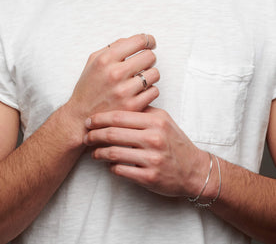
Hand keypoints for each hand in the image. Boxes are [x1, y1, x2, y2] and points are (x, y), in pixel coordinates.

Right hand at [64, 34, 159, 124]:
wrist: (81, 117)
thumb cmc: (89, 87)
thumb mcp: (94, 61)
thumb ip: (114, 47)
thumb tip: (137, 39)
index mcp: (106, 59)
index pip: (139, 41)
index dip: (148, 40)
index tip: (150, 43)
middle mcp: (115, 73)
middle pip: (150, 56)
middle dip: (148, 58)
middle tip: (143, 64)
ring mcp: (124, 91)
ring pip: (155, 74)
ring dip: (150, 75)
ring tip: (140, 79)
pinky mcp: (132, 106)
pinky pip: (154, 91)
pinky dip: (150, 91)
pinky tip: (140, 92)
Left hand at [84, 107, 208, 197]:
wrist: (194, 170)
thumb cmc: (175, 142)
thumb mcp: (164, 120)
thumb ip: (143, 111)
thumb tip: (118, 103)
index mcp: (156, 121)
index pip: (120, 116)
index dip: (100, 118)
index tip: (89, 120)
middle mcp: (154, 138)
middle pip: (113, 133)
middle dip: (94, 134)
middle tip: (86, 136)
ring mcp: (152, 158)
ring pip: (114, 153)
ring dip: (98, 152)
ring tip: (93, 152)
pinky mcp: (149, 177)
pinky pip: (121, 170)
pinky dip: (110, 167)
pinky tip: (108, 164)